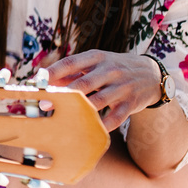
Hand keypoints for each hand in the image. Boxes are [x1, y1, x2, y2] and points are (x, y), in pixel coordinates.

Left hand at [45, 49, 161, 131]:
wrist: (151, 74)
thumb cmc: (114, 68)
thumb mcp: (96, 63)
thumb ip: (74, 72)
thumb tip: (46, 81)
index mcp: (97, 57)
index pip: (71, 63)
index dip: (53, 72)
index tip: (36, 81)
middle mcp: (110, 70)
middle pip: (83, 84)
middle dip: (62, 94)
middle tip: (43, 104)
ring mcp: (122, 87)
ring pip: (98, 101)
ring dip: (79, 111)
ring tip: (62, 119)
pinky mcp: (131, 103)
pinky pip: (115, 117)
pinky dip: (101, 125)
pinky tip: (88, 130)